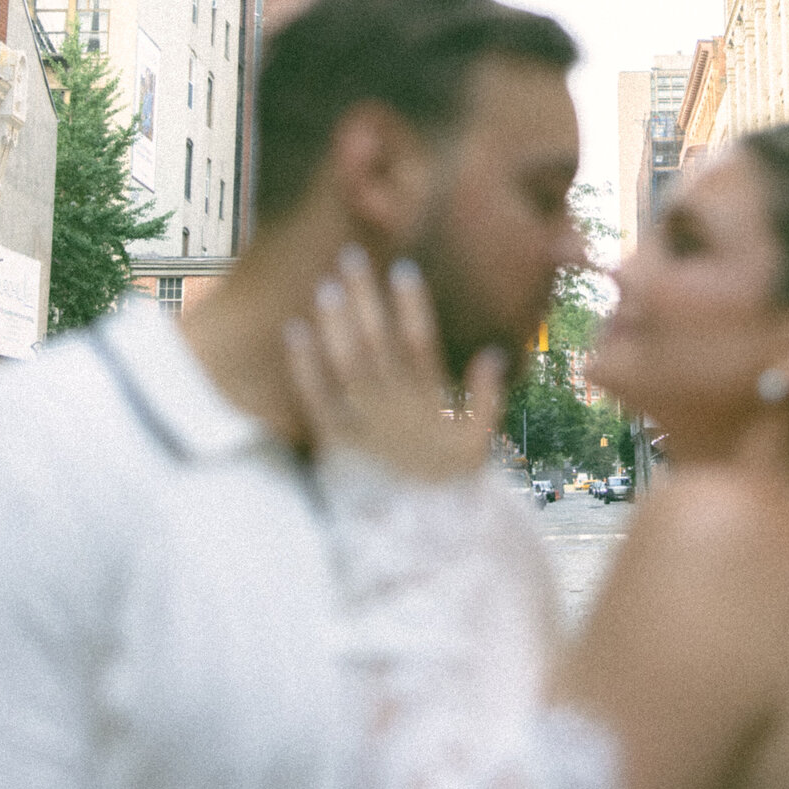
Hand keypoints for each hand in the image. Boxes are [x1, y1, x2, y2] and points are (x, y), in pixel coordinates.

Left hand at [286, 246, 504, 480]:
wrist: (418, 532)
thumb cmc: (447, 481)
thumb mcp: (478, 442)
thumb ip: (487, 396)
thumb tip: (494, 352)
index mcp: (428, 402)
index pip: (421, 343)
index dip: (413, 306)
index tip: (402, 269)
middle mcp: (394, 407)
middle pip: (378, 342)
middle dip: (365, 298)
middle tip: (351, 256)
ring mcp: (364, 422)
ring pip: (348, 364)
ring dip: (337, 323)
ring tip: (327, 285)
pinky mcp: (336, 440)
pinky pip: (317, 399)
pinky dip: (305, 365)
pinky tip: (294, 330)